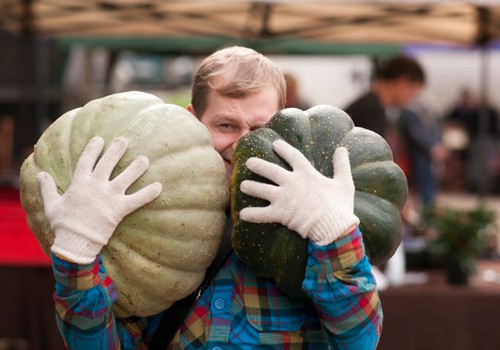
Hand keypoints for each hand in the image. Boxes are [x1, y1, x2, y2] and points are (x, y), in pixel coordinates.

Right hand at [38, 136, 161, 263]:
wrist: (75, 242)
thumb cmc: (63, 225)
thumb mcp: (51, 205)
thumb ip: (47, 188)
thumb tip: (40, 174)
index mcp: (80, 184)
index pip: (87, 160)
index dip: (93, 149)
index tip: (99, 139)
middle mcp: (96, 186)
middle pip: (109, 163)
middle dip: (117, 150)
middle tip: (124, 140)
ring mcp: (110, 197)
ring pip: (126, 177)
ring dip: (137, 167)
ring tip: (145, 159)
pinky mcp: (120, 209)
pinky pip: (138, 199)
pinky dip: (149, 193)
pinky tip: (159, 187)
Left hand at [239, 140, 358, 245]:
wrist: (333, 226)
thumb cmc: (340, 205)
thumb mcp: (344, 183)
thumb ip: (341, 165)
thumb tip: (342, 149)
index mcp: (307, 174)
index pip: (293, 156)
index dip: (283, 149)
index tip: (275, 144)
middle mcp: (292, 183)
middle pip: (271, 170)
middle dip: (258, 165)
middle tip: (249, 162)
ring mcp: (284, 198)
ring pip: (262, 189)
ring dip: (251, 187)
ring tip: (241, 186)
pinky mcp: (280, 213)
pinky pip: (262, 214)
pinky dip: (252, 214)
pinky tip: (242, 214)